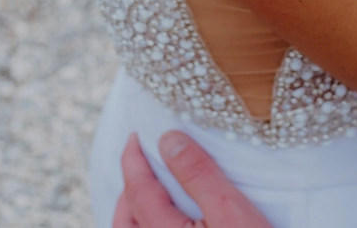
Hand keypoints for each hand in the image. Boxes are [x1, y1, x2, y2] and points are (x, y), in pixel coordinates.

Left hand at [113, 132, 272, 227]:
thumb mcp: (231, 210)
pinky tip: (163, 222)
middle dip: (128, 188)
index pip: (139, 193)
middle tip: (140, 160)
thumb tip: (169, 140)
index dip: (134, 161)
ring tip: (145, 192)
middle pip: (125, 221)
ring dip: (132, 213)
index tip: (136, 136)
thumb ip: (199, 175)